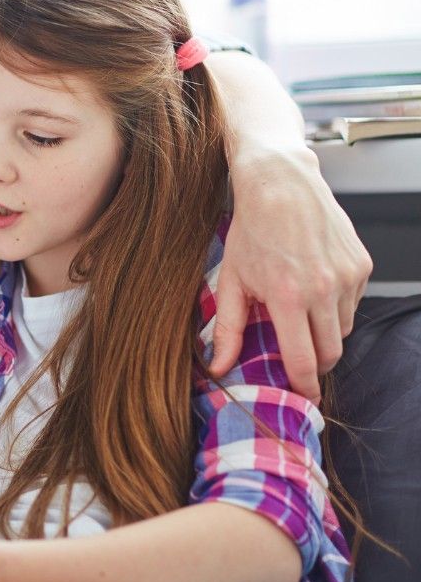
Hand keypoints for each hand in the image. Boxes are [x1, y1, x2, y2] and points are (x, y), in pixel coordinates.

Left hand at [209, 149, 371, 401]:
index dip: (304, 386)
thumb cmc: (251, 231)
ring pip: (343, 329)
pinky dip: (336, 306)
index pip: (304, 360)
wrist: (281, 184)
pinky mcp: (362, 265)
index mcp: (288, 297)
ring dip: (324, 332)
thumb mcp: (231, 280)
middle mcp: (324, 289)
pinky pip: (353, 303)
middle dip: (314, 363)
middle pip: (330, 352)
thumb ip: (228, 329)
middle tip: (296, 358)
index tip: (302, 397)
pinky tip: (313, 287)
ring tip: (299, 313)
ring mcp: (348, 276)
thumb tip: (219, 367)